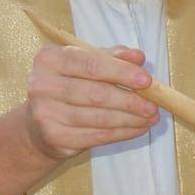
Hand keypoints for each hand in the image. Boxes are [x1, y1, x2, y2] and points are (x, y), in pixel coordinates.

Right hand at [24, 43, 159, 159]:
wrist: (40, 124)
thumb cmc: (70, 86)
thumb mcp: (87, 65)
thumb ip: (112, 57)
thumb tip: (138, 57)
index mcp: (50, 59)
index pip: (91, 63)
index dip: (121, 72)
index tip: (146, 80)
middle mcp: (42, 85)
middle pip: (96, 93)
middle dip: (129, 101)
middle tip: (154, 105)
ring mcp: (45, 113)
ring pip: (98, 118)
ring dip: (130, 119)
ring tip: (150, 118)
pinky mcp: (54, 137)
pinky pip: (96, 136)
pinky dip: (121, 133)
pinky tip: (137, 128)